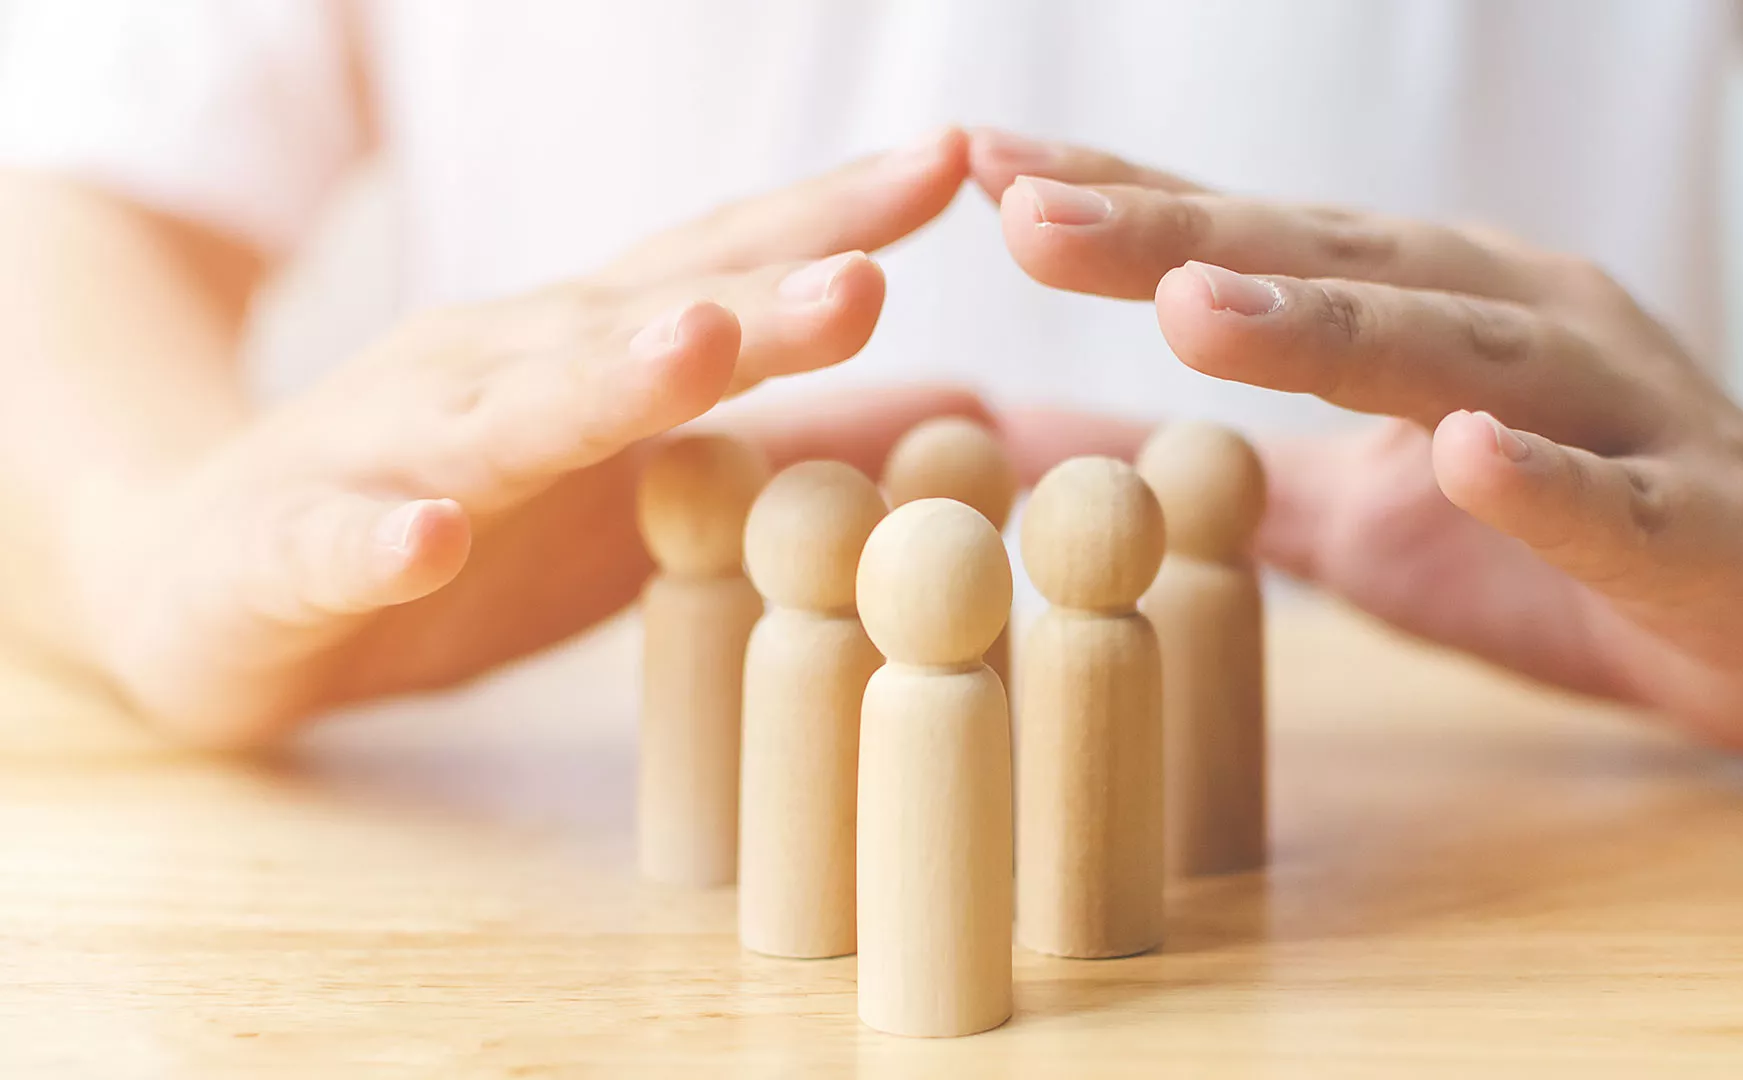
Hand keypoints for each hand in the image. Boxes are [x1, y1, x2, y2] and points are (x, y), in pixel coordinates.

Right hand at [72, 130, 981, 747]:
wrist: (210, 583)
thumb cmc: (454, 526)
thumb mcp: (637, 494)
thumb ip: (785, 447)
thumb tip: (966, 413)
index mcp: (574, 355)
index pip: (711, 269)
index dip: (824, 219)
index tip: (950, 166)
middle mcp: (487, 374)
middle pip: (630, 331)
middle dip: (752, 305)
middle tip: (866, 280)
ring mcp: (386, 454)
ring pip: (499, 416)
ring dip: (597, 383)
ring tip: (692, 352)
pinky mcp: (290, 549)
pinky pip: (338, 544)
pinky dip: (383, 539)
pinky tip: (430, 537)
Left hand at [973, 129, 1742, 758]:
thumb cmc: (1554, 533)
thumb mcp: (1344, 511)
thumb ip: (1203, 478)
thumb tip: (1021, 458)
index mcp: (1419, 306)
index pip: (1248, 242)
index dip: (1118, 206)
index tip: (978, 165)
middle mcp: (1505, 318)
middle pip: (1324, 268)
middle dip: (1173, 237)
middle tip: (1026, 212)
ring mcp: (1603, 407)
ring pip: (1456, 355)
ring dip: (1325, 328)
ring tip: (1195, 302)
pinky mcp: (1687, 518)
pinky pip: (1606, 498)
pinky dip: (1534, 479)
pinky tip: (1463, 453)